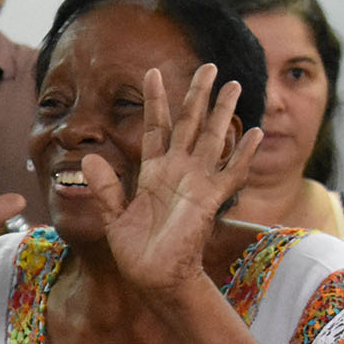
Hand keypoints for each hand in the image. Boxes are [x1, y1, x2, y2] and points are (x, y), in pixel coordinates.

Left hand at [90, 63, 262, 299]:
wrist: (153, 278)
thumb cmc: (135, 250)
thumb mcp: (113, 216)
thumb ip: (105, 187)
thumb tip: (89, 159)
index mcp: (152, 172)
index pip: (155, 127)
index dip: (154, 100)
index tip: (151, 72)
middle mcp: (177, 171)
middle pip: (188, 124)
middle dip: (197, 95)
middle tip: (208, 65)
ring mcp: (196, 183)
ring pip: (211, 138)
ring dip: (222, 113)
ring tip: (233, 85)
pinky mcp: (209, 200)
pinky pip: (231, 173)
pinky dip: (242, 154)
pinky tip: (253, 132)